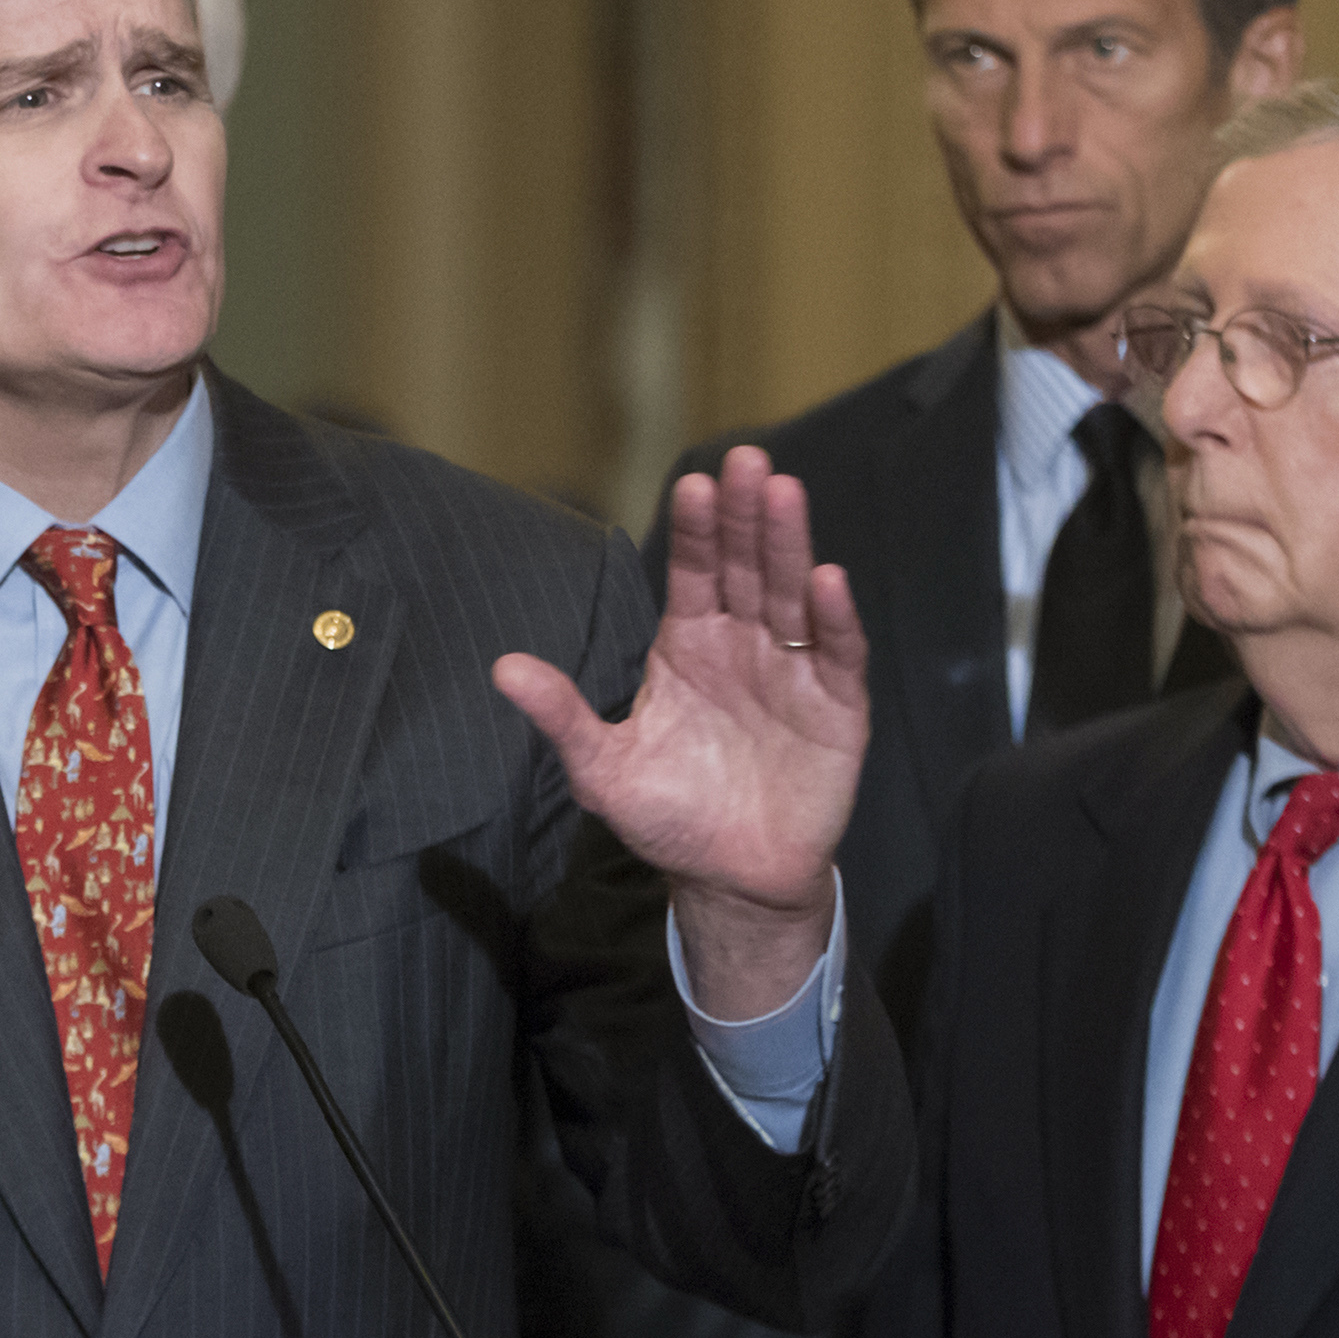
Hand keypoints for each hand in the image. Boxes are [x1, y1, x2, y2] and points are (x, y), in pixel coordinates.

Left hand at [494, 446, 865, 1018]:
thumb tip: (501, 669)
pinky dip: (833, 620)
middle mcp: (743, 644)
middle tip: (747, 459)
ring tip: (784, 493)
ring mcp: (793, 670)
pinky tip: (827, 580)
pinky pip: (837, 655)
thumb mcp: (602, 769)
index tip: (693, 483)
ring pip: (790, 594)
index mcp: (689, 645)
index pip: (693, 572)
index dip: (696, 530)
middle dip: (745, 515)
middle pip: (745, 567)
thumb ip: (563, 717)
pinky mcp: (837, 707)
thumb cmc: (668, 816)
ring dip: (789, 545)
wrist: (731, 878)